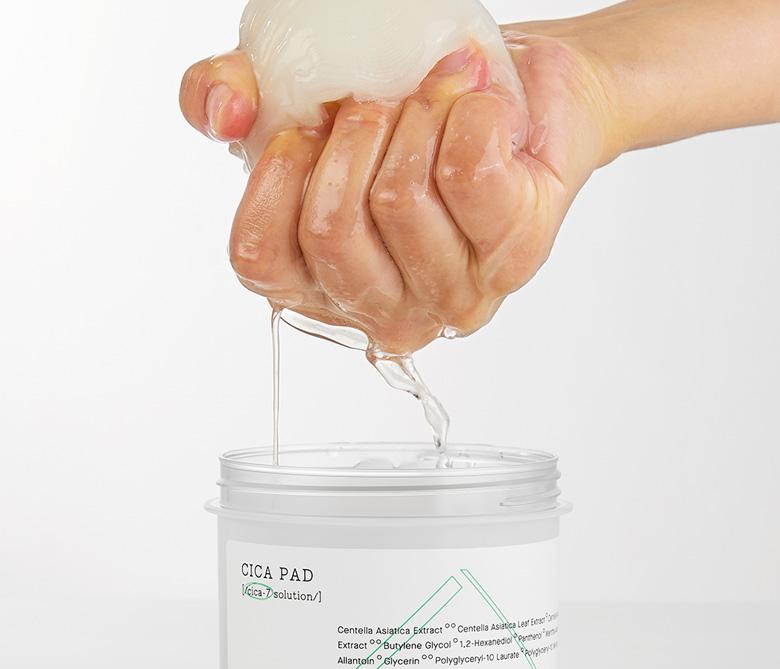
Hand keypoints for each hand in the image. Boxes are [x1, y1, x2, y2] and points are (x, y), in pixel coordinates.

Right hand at [180, 35, 611, 353]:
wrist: (498, 84)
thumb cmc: (399, 109)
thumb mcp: (296, 99)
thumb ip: (229, 98)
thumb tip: (224, 112)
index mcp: (323, 288)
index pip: (262, 262)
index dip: (274, 179)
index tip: (306, 128)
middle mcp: (385, 309)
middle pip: (331, 232)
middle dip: (348, 139)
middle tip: (376, 104)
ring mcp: (451, 294)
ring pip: (400, 201)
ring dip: (412, 119)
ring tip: (430, 98)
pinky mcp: (513, 256)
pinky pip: (466, 175)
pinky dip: (465, 112)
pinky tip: (473, 104)